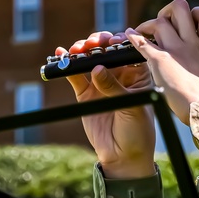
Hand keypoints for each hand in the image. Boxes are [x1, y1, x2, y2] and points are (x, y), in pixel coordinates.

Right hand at [61, 32, 155, 178]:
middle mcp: (119, 74)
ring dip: (82, 50)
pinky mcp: (86, 94)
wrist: (123, 156)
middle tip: (91, 44)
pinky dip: (68, 66)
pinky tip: (61, 55)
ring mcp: (101, 82)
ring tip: (76, 50)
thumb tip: (96, 69)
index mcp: (137, 74)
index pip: (127, 51)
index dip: (119, 42)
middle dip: (98, 42)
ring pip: (90, 59)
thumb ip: (114, 88)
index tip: (111, 41)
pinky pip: (75, 76)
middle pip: (107, 51)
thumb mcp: (132, 107)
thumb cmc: (137, 130)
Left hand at [127, 0, 198, 125]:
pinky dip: (133, 37)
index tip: (189, 22)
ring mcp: (176, 50)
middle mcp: (191, 42)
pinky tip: (129, 34)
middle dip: (169, 11)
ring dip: (149, 24)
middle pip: (179, 8)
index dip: (196, 13)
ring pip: (159, 22)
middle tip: (163, 21)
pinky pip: (143, 43)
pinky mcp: (161, 61)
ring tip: (143, 30)